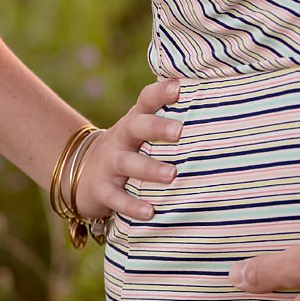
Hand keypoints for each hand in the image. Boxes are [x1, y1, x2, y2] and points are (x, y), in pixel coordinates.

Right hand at [74, 77, 185, 223]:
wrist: (81, 171)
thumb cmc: (129, 148)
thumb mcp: (141, 132)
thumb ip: (168, 122)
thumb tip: (218, 111)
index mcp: (135, 121)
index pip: (146, 100)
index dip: (160, 92)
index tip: (178, 87)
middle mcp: (121, 139)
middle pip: (135, 127)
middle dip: (156, 127)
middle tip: (179, 131)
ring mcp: (109, 163)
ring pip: (127, 162)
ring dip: (149, 168)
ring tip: (171, 175)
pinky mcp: (101, 189)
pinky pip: (115, 197)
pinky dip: (131, 206)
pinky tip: (150, 213)